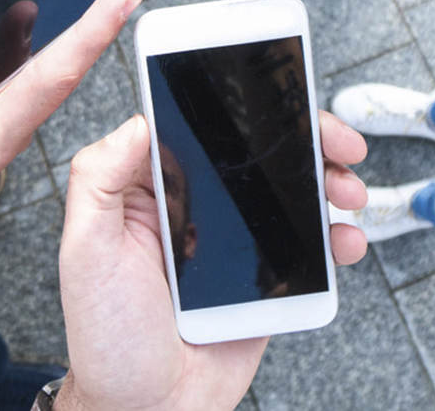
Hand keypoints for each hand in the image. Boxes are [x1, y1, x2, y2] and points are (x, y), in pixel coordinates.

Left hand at [56, 110, 367, 410]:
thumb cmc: (107, 335)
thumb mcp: (85, 250)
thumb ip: (98, 181)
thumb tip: (136, 120)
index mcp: (150, 188)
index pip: (199, 127)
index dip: (242, 107)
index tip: (280, 99)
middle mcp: (195, 205)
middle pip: (256, 153)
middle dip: (306, 139)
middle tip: (340, 143)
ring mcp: (233, 240)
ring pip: (289, 194)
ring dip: (330, 182)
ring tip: (349, 192)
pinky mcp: (262, 277)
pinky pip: (305, 246)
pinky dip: (335, 237)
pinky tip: (346, 238)